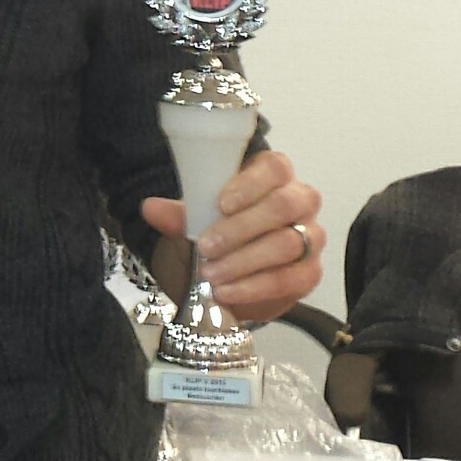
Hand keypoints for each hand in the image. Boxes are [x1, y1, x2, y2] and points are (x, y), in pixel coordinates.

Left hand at [140, 149, 324, 321]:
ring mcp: (309, 237)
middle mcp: (298, 202)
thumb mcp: (193, 222)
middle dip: (242, 228)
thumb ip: (177, 215)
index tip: (221, 203)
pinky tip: (226, 292)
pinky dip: (254, 287)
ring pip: (287, 243)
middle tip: (206, 246)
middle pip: (284, 205)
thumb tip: (150, 208)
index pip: (275, 168)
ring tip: (210, 274)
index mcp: (272, 176)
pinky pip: (290, 279)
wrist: (226, 278)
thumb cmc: (216, 235)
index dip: (250, 184)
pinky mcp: (309, 273)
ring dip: (244, 261)